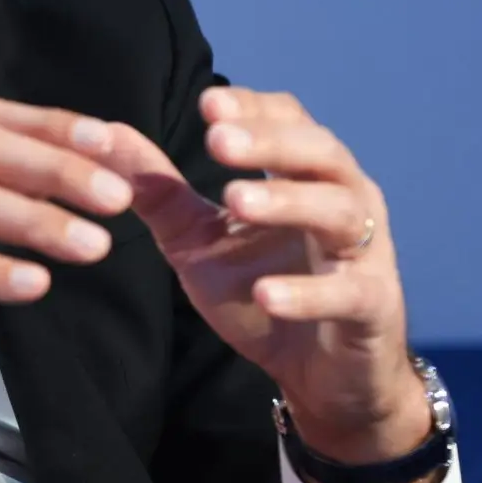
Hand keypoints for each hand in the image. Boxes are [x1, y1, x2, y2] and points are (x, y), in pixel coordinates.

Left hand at [70, 86, 439, 482]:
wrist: (322, 377)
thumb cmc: (262, 290)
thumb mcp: (199, 239)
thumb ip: (160, 190)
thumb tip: (109, 133)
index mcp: (305, 174)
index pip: (289, 120)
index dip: (252, 109)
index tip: (207, 105)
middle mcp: (345, 199)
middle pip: (320, 152)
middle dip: (269, 142)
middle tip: (216, 141)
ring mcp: (365, 253)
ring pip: (339, 211)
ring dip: (287, 202)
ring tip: (234, 201)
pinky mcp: (372, 308)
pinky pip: (348, 293)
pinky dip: (307, 293)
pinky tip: (265, 294)